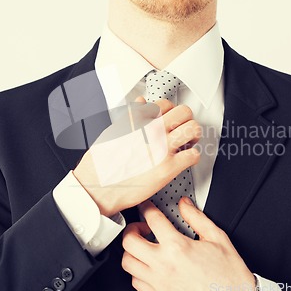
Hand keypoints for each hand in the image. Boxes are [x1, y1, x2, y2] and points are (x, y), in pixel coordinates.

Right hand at [73, 98, 201, 216]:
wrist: (97, 188)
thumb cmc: (102, 163)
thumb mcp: (113, 131)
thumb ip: (130, 116)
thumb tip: (141, 103)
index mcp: (138, 120)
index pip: (165, 104)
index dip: (169, 112)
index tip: (169, 120)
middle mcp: (152, 131)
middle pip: (184, 112)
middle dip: (185, 120)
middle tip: (182, 129)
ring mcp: (162, 148)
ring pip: (193, 129)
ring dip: (192, 136)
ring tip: (186, 143)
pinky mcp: (168, 168)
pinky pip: (193, 155)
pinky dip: (191, 157)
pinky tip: (182, 160)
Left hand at [121, 199, 255, 290]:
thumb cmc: (229, 277)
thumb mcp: (218, 239)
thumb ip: (197, 218)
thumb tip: (185, 205)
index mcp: (178, 247)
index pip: (152, 219)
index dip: (147, 207)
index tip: (146, 206)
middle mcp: (163, 265)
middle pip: (129, 241)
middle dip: (132, 229)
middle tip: (142, 226)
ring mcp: (158, 283)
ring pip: (127, 263)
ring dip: (132, 251)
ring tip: (142, 246)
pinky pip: (136, 281)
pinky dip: (137, 271)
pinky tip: (148, 266)